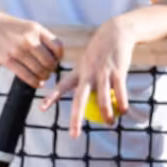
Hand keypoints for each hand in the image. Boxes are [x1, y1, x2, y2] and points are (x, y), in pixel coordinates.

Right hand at [0, 6, 62, 87]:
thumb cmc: (4, 25)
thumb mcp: (25, 25)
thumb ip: (37, 37)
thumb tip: (50, 53)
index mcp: (35, 28)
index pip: (57, 45)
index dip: (59, 57)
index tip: (56, 60)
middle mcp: (29, 39)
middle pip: (49, 61)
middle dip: (51, 69)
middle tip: (49, 72)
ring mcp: (18, 50)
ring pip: (39, 70)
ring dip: (44, 77)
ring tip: (43, 78)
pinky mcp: (7, 60)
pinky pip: (26, 76)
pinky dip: (34, 82)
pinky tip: (36, 83)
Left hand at [40, 17, 133, 138]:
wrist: (116, 32)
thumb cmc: (100, 50)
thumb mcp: (87, 62)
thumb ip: (86, 80)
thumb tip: (86, 103)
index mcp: (79, 71)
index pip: (62, 86)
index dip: (52, 97)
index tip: (42, 108)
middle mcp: (88, 73)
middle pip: (80, 99)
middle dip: (76, 118)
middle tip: (74, 135)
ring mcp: (103, 72)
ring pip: (102, 99)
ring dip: (106, 115)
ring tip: (109, 123)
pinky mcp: (117, 71)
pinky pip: (119, 92)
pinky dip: (121, 103)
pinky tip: (124, 110)